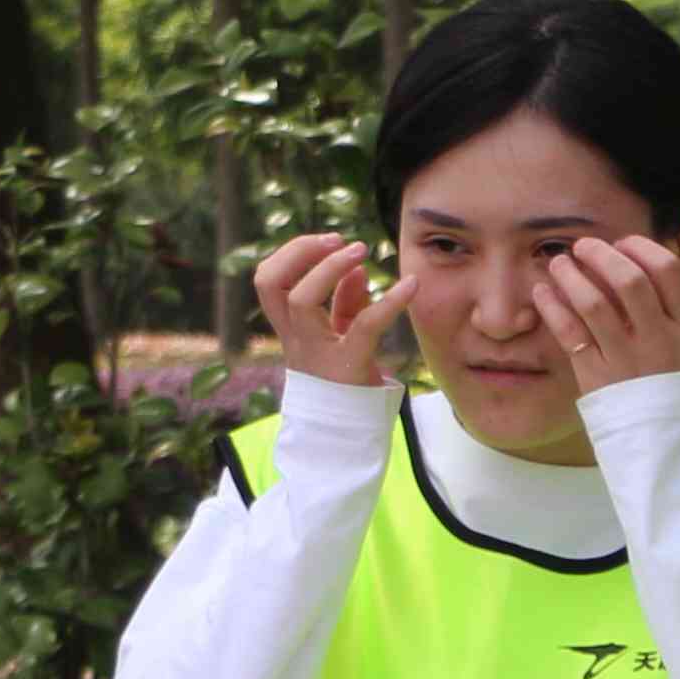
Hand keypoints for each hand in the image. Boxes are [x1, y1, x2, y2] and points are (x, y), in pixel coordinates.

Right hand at [251, 231, 396, 385]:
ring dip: (329, 267)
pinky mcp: (348, 367)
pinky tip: (411, 285)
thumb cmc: (345, 382)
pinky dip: (391, 301)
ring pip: (300, 300)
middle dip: (300, 252)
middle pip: (270, 283)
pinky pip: (365, 327)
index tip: (325, 242)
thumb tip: (356, 267)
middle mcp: (295, 339)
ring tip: (361, 252)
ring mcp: (317, 353)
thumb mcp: (341, 337)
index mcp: (291, 329)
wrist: (348, 437)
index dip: (291, 254)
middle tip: (337, 240)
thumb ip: (344, 302)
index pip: (268, 281)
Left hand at [534, 234, 679, 393]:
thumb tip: (644, 265)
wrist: (668, 449)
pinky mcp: (597, 379)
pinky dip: (553, 308)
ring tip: (558, 264)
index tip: (623, 244)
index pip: (668, 270)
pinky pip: (570, 335)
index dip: (641, 248)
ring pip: (594, 304)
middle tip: (583, 246)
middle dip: (601, 254)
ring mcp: (627, 360)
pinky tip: (543, 293)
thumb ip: (674, 313)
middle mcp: (660, 340)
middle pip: (629, 280)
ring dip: (571, 275)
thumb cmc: (677, 392)